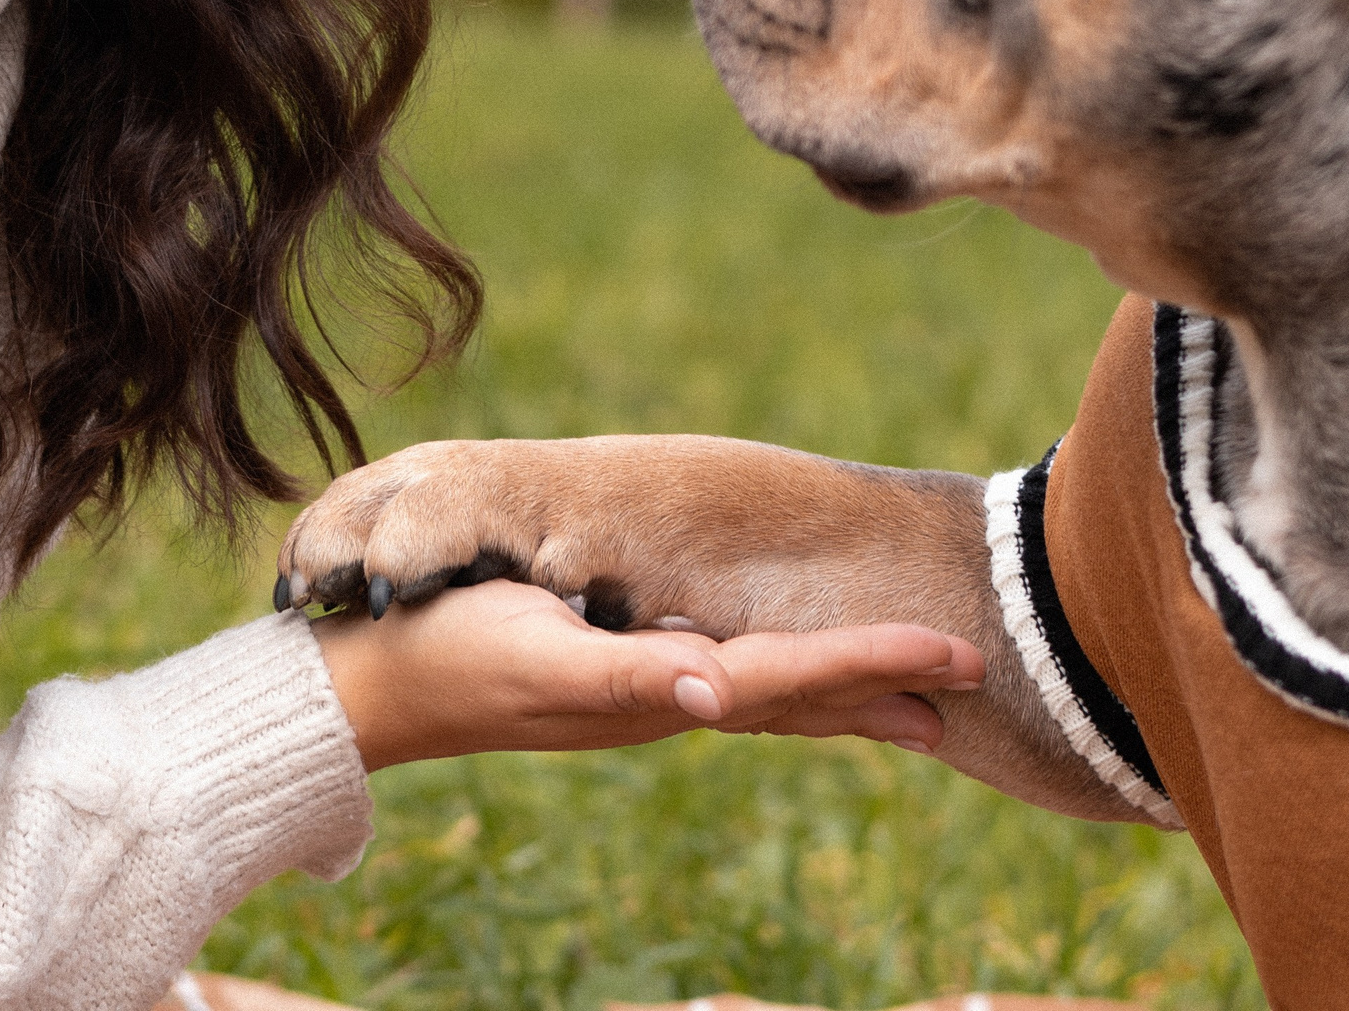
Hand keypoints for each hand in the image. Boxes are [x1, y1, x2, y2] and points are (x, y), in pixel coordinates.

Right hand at [309, 577, 983, 771]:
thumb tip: (714, 691)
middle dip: (883, 683)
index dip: (869, 664)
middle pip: (798, 696)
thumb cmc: (448, 654)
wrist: (373, 683)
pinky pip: (731, 680)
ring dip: (845, 689)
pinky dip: (785, 680)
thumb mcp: (534, 655)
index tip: (952, 652)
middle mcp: (667, 697)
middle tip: (975, 668)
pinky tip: (795, 677)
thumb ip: (626, 676)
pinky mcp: (618, 673)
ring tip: (921, 692)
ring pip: (772, 693)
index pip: (788, 680)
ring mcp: (644, 691)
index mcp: (659, 690)